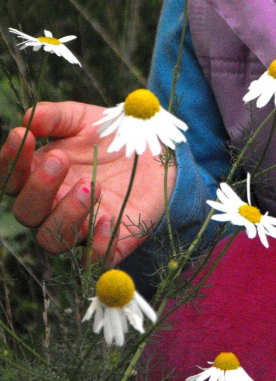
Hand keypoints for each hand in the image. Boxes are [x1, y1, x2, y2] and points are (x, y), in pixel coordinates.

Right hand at [0, 102, 175, 264]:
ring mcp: (81, 227)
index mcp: (40, 176)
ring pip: (52, 239)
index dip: (10, 161)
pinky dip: (96, 247)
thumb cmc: (111, 136)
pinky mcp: (112, 242)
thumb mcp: (84, 119)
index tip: (21, 135)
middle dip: (38, 187)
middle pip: (27, 213)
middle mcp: (54, 206)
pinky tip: (106, 218)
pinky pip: (93, 262)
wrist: (156, 151)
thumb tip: (29, 118)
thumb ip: (56, 117)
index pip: (10, 179)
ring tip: (89, 185)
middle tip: (60, 159)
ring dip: (65, 214)